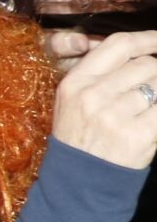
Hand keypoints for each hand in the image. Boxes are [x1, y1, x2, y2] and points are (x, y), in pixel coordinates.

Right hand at [49, 31, 156, 170]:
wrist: (78, 182)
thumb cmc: (80, 138)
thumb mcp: (73, 101)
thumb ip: (101, 74)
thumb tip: (143, 52)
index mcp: (75, 82)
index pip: (119, 45)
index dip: (147, 38)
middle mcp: (92, 95)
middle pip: (146, 64)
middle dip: (155, 75)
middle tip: (149, 91)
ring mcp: (114, 115)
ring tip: (145, 109)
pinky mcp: (137, 134)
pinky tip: (151, 120)